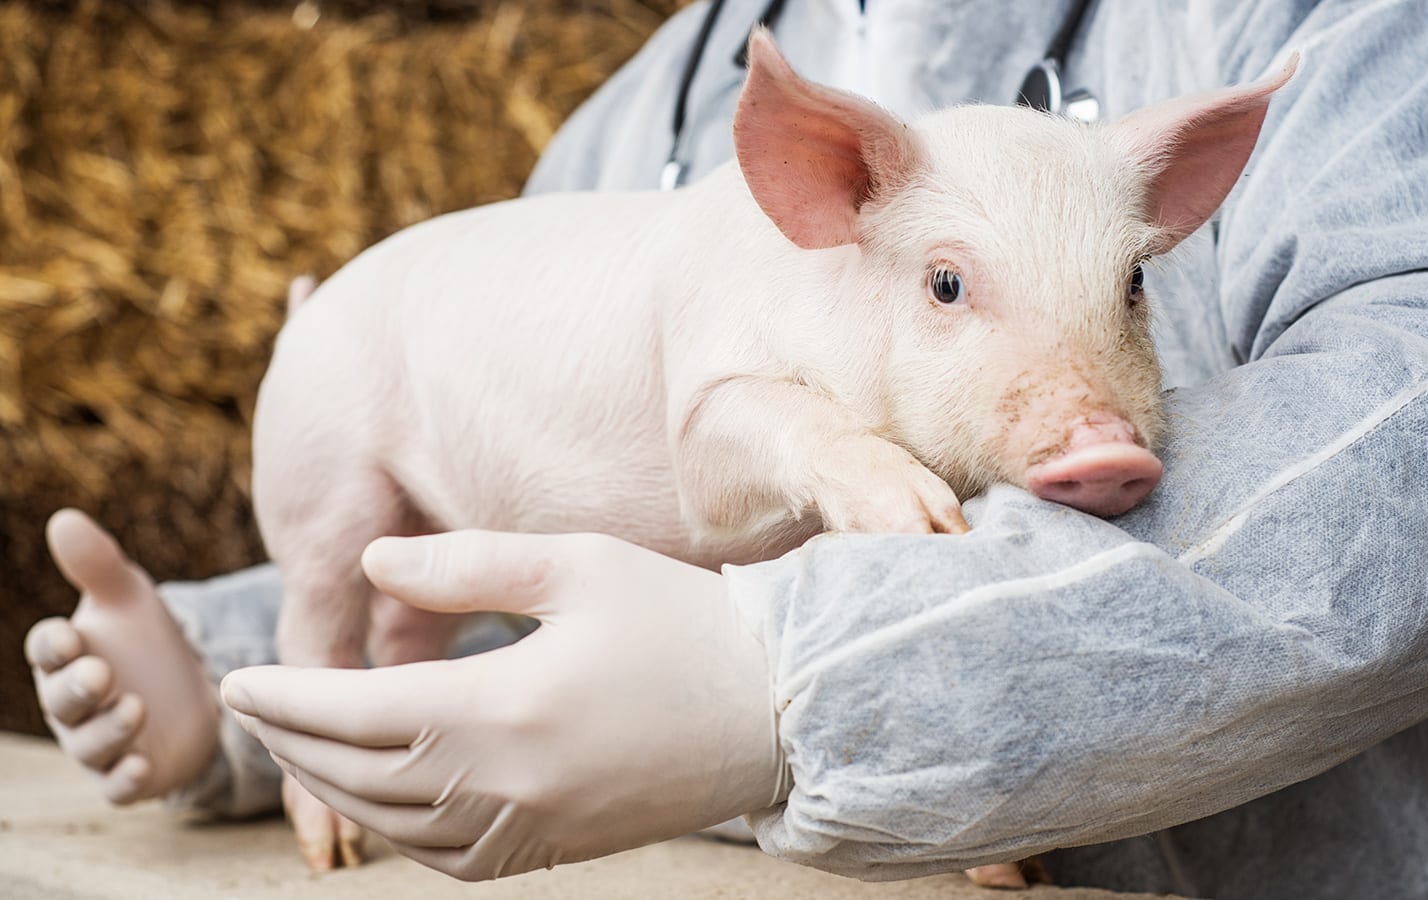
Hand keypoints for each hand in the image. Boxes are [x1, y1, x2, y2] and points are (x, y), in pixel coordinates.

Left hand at [220, 531, 789, 880]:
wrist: (781, 708)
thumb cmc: (685, 621)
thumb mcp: (581, 566)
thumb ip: (469, 566)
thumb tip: (373, 565)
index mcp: (507, 706)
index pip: (358, 712)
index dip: (287, 698)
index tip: (236, 680)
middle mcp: (508, 782)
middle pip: (360, 774)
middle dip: (292, 741)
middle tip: (250, 708)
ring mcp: (532, 826)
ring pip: (395, 825)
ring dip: (332, 787)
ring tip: (300, 748)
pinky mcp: (556, 848)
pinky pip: (446, 857)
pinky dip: (393, 829)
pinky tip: (382, 797)